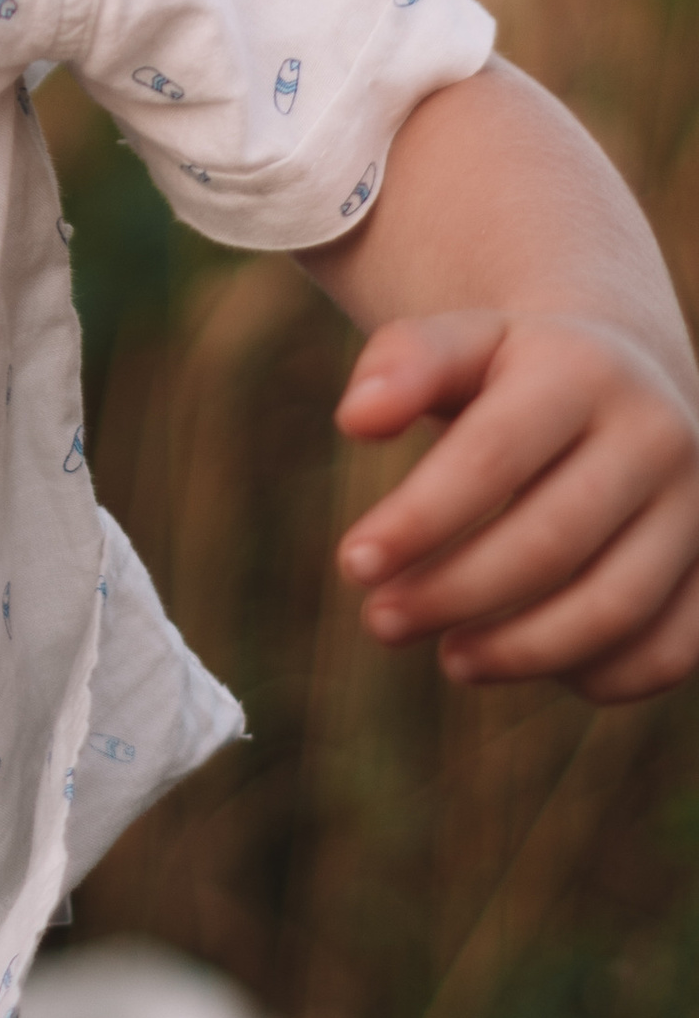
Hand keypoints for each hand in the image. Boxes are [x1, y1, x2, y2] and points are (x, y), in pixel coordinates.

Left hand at [334, 309, 698, 700]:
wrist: (622, 376)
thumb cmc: (513, 369)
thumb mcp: (461, 341)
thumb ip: (404, 363)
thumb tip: (356, 421)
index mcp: (581, 368)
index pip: (493, 455)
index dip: (420, 518)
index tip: (354, 564)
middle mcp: (657, 435)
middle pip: (551, 540)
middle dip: (456, 592)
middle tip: (381, 621)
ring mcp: (697, 507)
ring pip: (615, 607)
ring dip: (522, 651)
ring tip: (449, 658)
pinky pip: (669, 650)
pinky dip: (600, 676)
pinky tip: (529, 663)